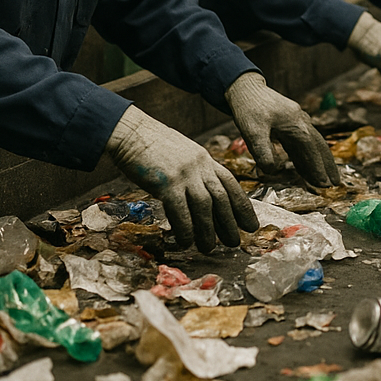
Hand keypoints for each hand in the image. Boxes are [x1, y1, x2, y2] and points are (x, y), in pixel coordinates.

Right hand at [105, 105, 258, 252]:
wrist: (130, 131)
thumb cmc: (152, 145)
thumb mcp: (183, 154)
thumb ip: (195, 171)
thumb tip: (203, 197)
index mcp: (205, 159)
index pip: (230, 184)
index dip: (242, 205)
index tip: (251, 224)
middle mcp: (199, 166)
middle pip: (221, 197)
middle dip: (230, 222)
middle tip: (235, 242)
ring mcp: (184, 173)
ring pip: (204, 206)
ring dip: (208, 230)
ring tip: (209, 248)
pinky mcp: (167, 182)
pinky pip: (180, 210)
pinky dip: (185, 229)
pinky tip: (185, 241)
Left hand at [225, 72, 339, 188]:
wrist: (245, 88)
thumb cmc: (249, 109)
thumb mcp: (253, 133)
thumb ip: (263, 154)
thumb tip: (274, 171)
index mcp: (297, 125)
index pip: (311, 150)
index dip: (318, 168)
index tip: (324, 184)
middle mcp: (302, 122)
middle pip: (319, 146)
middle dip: (328, 165)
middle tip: (336, 183)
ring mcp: (297, 121)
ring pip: (313, 144)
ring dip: (319, 161)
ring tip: (325, 179)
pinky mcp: (290, 123)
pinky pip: (303, 142)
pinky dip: (306, 155)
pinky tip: (305, 167)